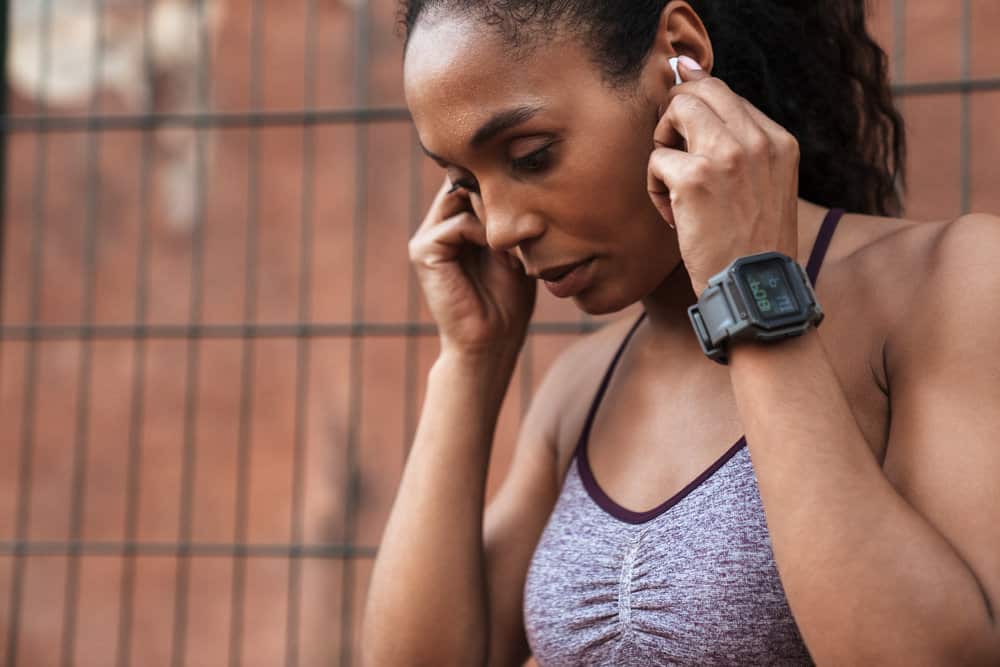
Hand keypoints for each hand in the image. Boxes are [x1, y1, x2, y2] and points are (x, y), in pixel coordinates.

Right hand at [408, 178, 536, 358]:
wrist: (492, 341)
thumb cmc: (508, 301)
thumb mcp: (515, 248)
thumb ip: (507, 217)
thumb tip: (516, 181)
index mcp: (457, 223)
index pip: (473, 181)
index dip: (500, 181)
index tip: (530, 197)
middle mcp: (438, 226)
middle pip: (464, 181)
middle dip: (496, 192)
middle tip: (525, 214)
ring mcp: (428, 238)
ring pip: (459, 195)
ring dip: (493, 211)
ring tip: (514, 239)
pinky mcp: (423, 251)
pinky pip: (456, 223)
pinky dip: (482, 233)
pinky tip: (500, 255)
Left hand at [647, 57, 800, 295]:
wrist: (754, 289)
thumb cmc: (751, 245)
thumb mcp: (765, 188)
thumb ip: (742, 149)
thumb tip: (702, 99)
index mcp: (779, 142)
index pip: (727, 93)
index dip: (695, 106)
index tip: (681, 129)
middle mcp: (758, 140)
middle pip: (701, 88)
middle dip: (676, 114)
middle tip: (672, 155)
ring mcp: (728, 155)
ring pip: (677, 108)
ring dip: (663, 144)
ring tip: (673, 186)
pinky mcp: (696, 178)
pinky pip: (657, 159)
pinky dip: (655, 188)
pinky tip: (673, 216)